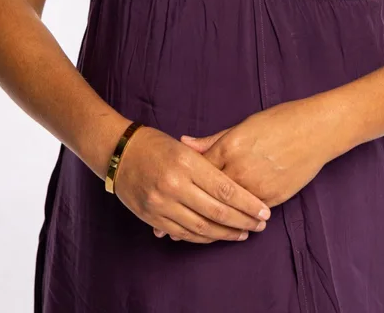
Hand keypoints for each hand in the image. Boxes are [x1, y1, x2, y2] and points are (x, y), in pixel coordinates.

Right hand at [112, 125, 270, 244]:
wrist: (119, 153)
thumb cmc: (156, 144)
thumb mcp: (183, 147)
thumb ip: (209, 163)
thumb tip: (237, 185)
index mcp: (187, 163)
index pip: (225, 189)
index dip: (248, 203)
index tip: (264, 210)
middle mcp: (175, 185)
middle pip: (217, 211)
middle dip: (243, 221)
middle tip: (261, 225)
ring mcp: (162, 204)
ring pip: (201, 227)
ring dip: (226, 233)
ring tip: (243, 233)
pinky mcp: (153, 217)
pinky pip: (183, 234)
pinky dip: (203, 238)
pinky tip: (217, 236)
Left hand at [172, 97, 331, 233]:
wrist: (316, 130)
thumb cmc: (280, 121)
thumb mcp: (243, 124)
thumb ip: (212, 140)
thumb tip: (184, 143)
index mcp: (230, 147)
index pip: (198, 171)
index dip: (181, 185)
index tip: (167, 196)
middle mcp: (240, 170)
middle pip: (208, 195)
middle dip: (188, 210)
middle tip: (167, 226)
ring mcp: (257, 187)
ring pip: (227, 211)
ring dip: (210, 221)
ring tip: (190, 231)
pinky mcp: (272, 199)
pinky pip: (248, 215)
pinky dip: (236, 221)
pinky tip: (224, 227)